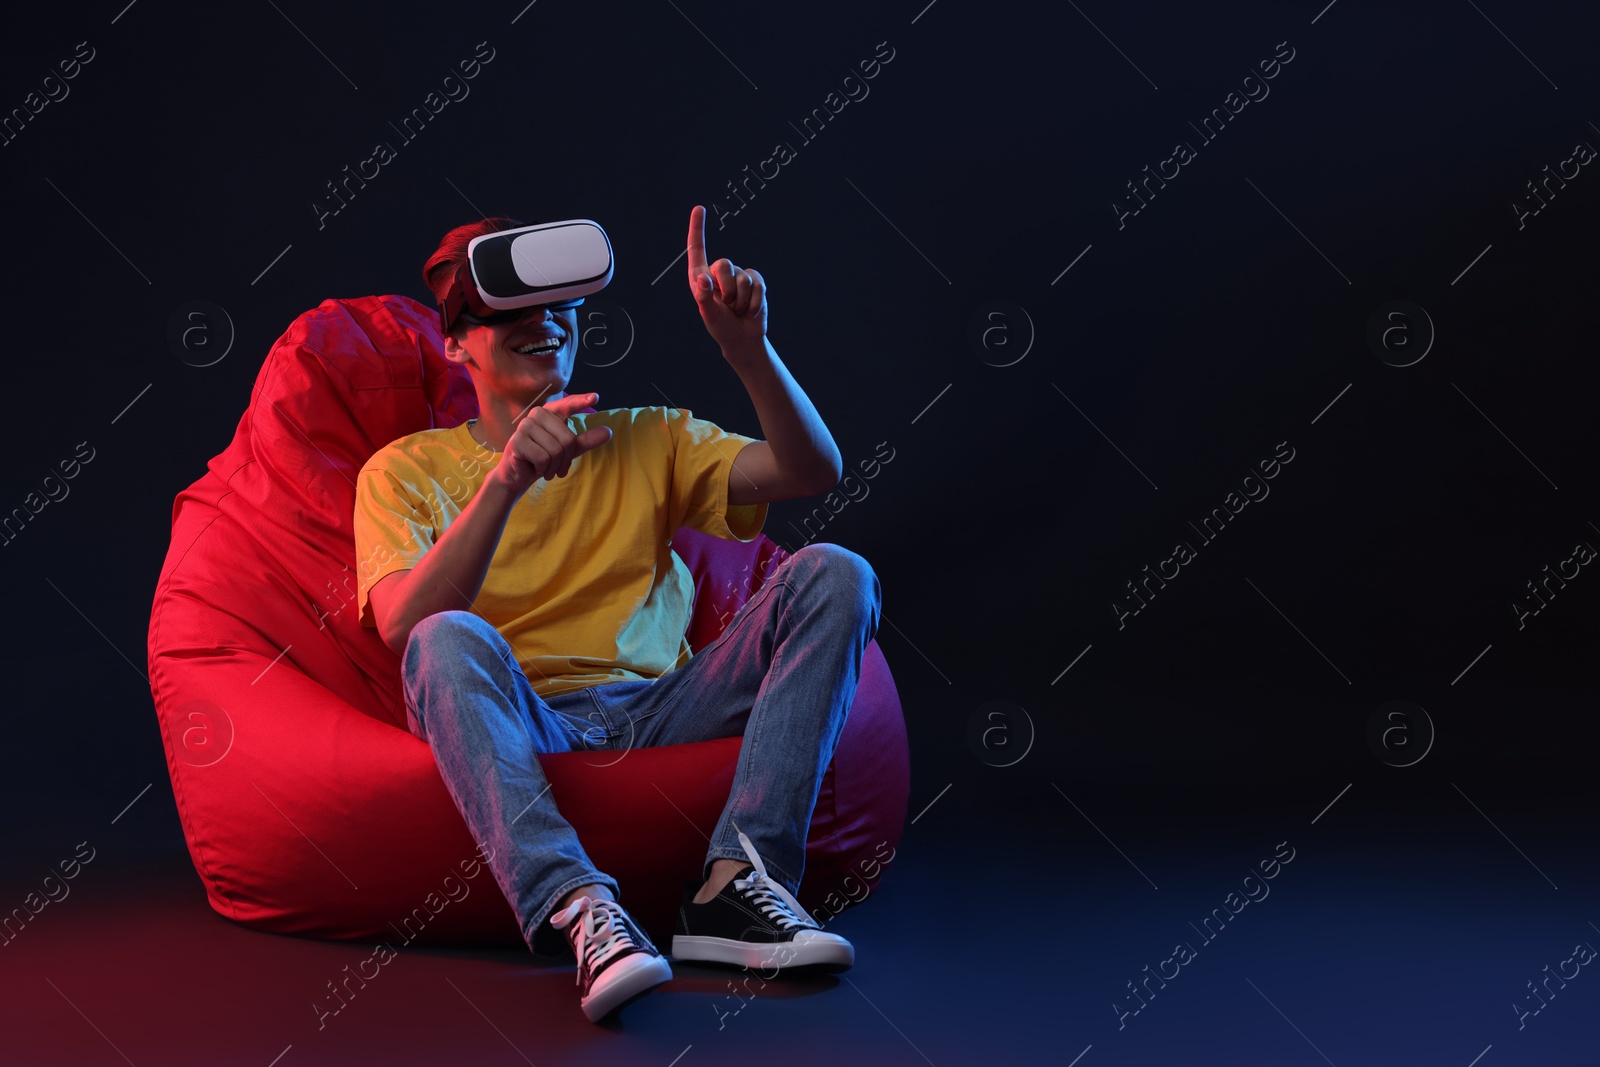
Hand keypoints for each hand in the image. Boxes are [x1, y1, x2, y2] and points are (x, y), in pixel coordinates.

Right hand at [489, 392, 613, 498]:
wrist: (519, 474)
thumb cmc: (544, 458)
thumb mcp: (569, 450)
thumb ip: (587, 440)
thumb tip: (608, 432)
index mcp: (550, 412)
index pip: (567, 404)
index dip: (581, 401)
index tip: (595, 397)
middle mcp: (537, 414)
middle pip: (567, 439)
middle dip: (566, 459)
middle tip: (558, 467)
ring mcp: (525, 426)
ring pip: (556, 450)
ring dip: (554, 466)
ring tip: (546, 468)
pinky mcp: (517, 441)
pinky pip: (543, 458)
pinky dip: (543, 469)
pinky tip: (535, 468)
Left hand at [687, 204, 766, 353]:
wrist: (743, 338)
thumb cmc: (721, 326)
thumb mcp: (708, 314)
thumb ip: (704, 296)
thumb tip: (702, 278)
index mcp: (701, 277)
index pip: (697, 249)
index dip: (697, 228)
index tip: (699, 208)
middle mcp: (718, 273)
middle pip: (724, 264)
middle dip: (728, 289)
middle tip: (728, 306)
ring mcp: (738, 276)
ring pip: (743, 277)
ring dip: (741, 300)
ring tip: (738, 310)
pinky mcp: (756, 282)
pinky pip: (758, 284)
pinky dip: (754, 301)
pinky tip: (750, 310)